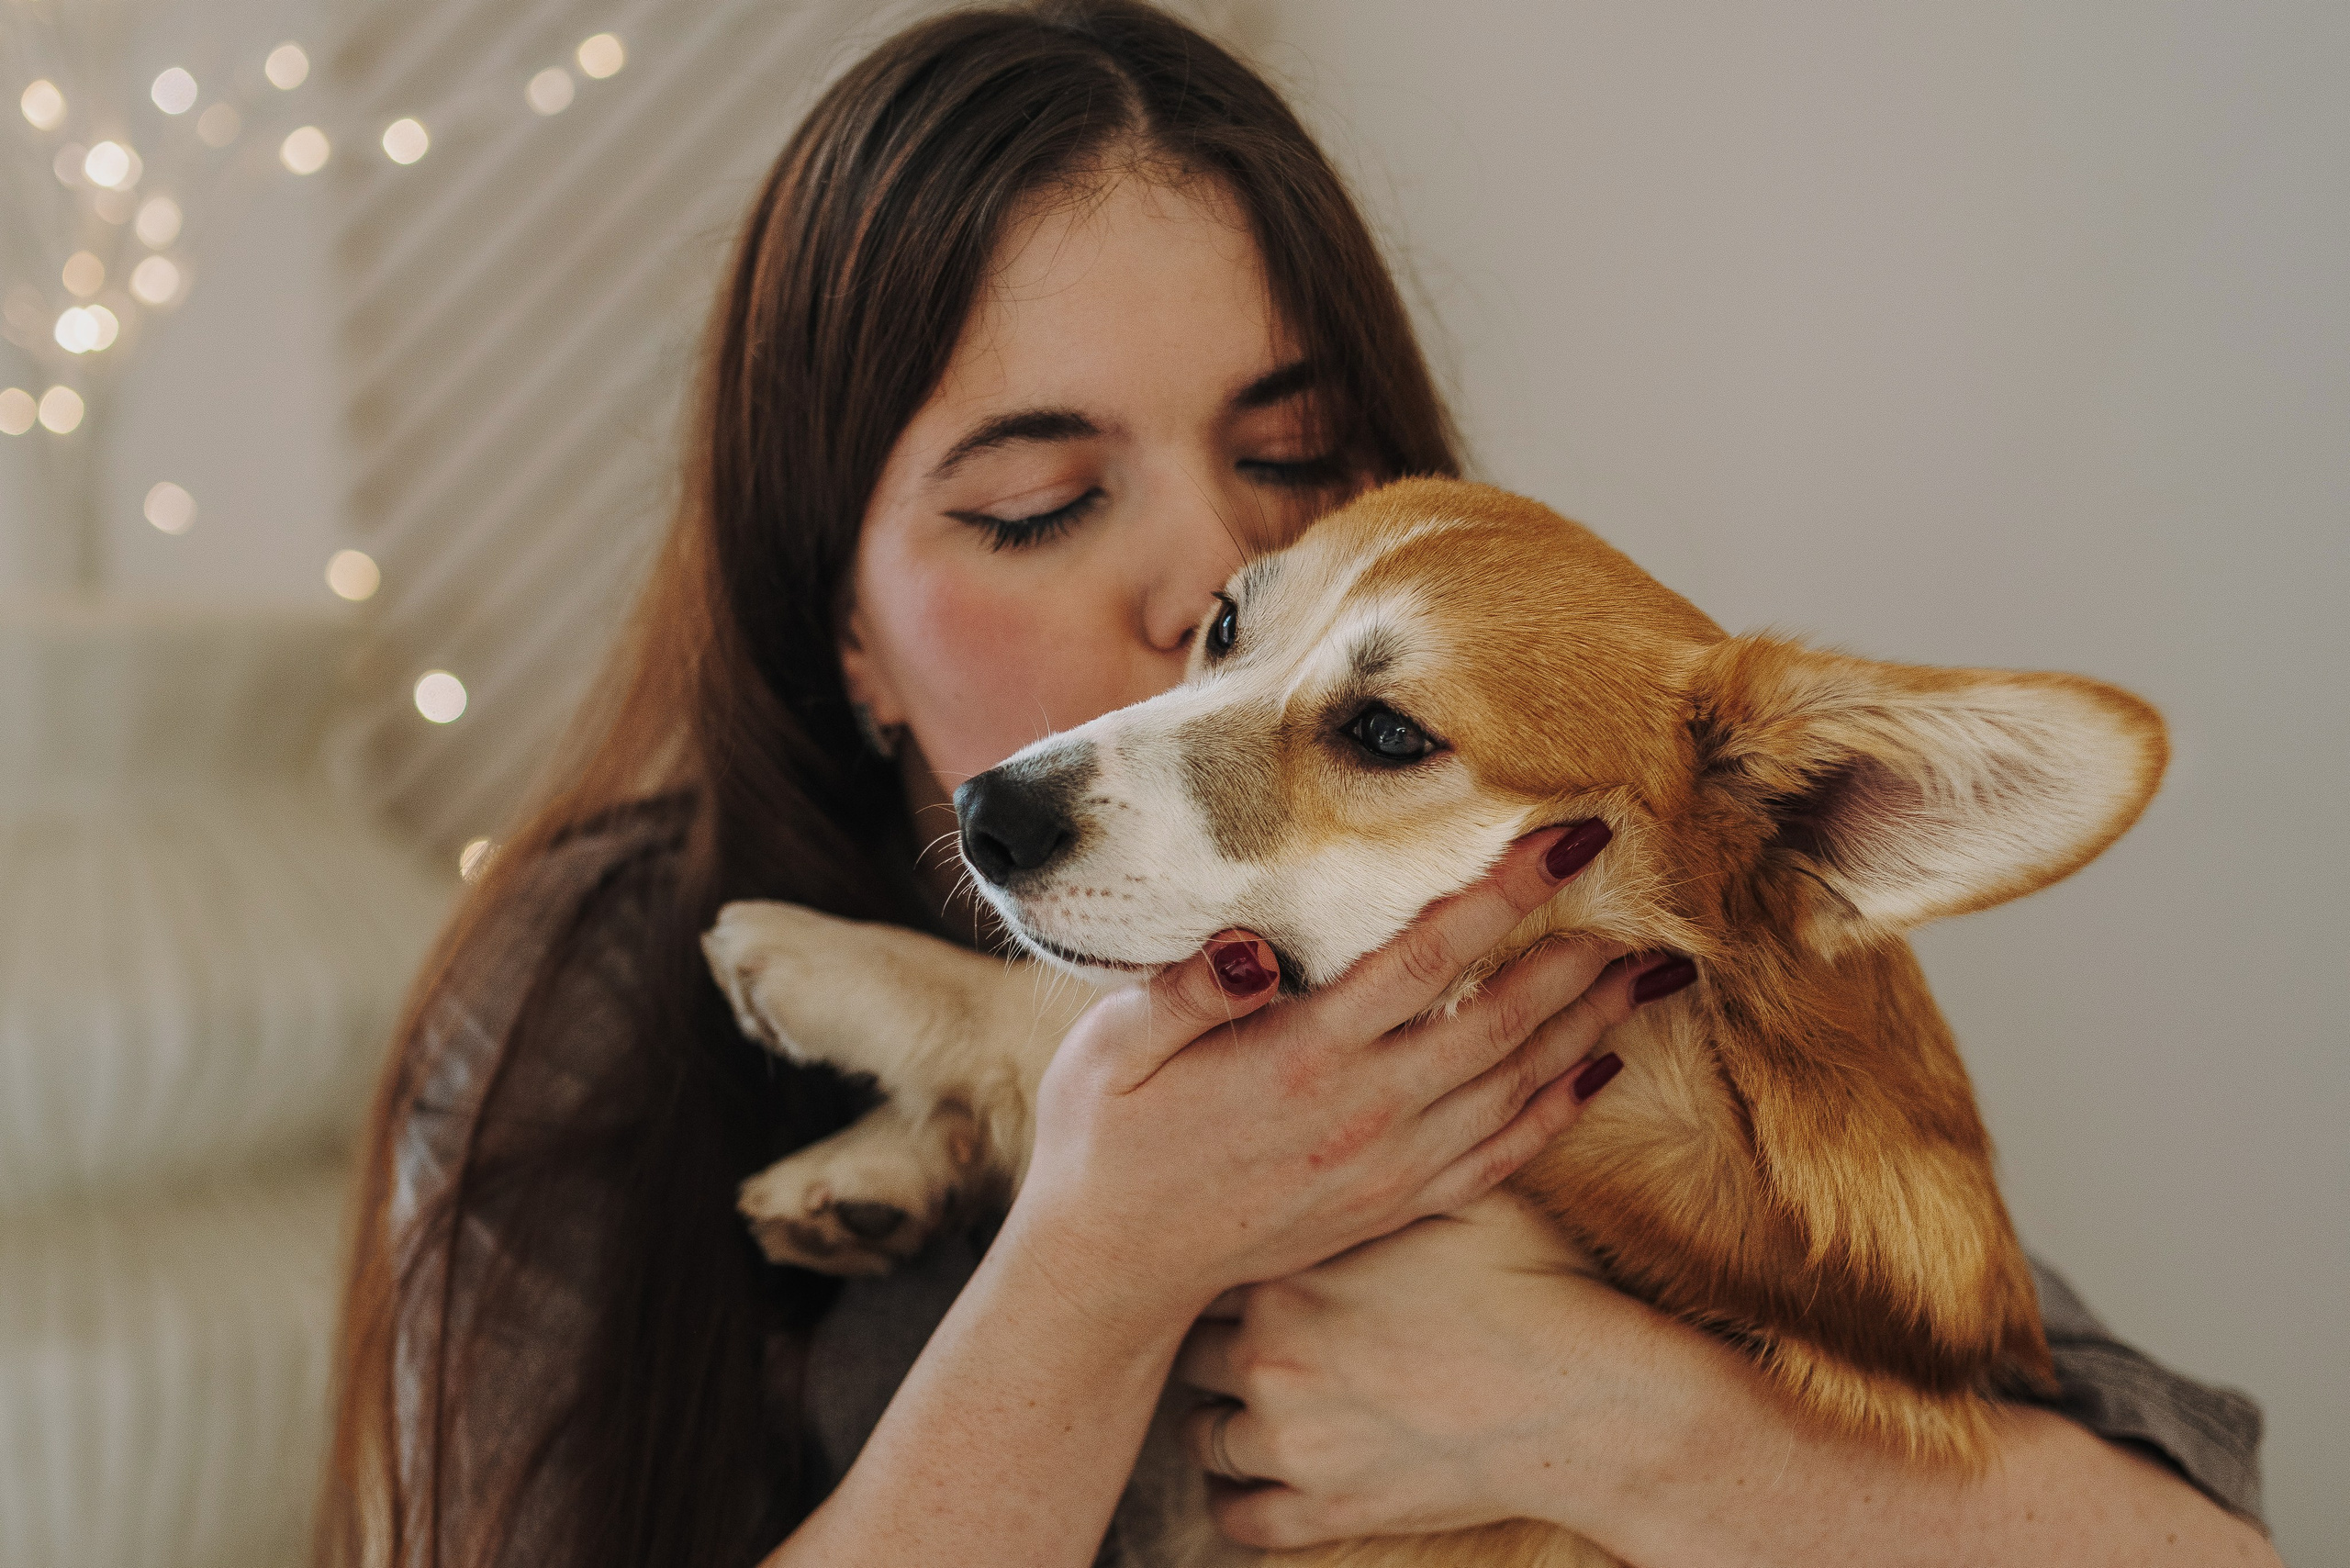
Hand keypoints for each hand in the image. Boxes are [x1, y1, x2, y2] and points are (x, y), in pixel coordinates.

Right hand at [1007, 822, 1665, 1327]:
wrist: (1115, 1269)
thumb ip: (1182, 992)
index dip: (1504, 894)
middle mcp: (1362, 1112)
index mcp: (1299, 1055)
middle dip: (1581, 954)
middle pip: (1500, 1020)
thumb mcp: (1110, 1047)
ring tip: (1657, 975)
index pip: (1425, 957)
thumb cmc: (1105, 1136)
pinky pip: (1500, 1158)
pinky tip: (1600, 1071)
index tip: (1569, 841)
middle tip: (1651, 901)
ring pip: (1516, 1086)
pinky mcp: (1394, 1206)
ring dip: (1592, 1024)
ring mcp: (1387, 1166)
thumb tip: (1248, 946)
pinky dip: (1559, 1112)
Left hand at [1172, 1197, 1685, 1547]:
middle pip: (1190, 1348)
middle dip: (1211, 1342)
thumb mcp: (1461, 1190)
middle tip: (1240, 1339)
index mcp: (1289, 1268)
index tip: (1234, 1269)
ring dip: (1219, 1421)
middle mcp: (1269, 1353)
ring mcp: (1292, 1440)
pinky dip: (1234, 1499)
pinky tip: (1252, 1478)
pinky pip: (1236, 1518)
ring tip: (1248, 1407)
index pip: (1201, 1262)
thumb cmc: (1535, 1283)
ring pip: (1200, 1435)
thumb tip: (1376, 1094)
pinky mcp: (1324, 1509)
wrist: (1589, 1397)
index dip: (1217, 1265)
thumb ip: (1392, 1154)